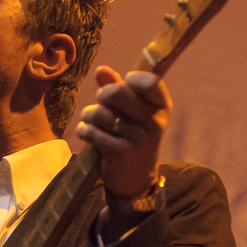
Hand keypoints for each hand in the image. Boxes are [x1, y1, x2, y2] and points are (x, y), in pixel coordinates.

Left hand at [76, 66, 171, 196]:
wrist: (136, 177)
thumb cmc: (132, 135)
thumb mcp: (132, 111)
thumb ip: (118, 87)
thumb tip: (101, 70)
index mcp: (161, 106)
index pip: (150, 82)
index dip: (131, 80)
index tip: (125, 85)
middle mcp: (153, 122)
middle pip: (117, 93)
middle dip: (103, 95)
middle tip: (102, 103)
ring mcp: (137, 139)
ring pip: (100, 113)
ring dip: (89, 116)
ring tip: (92, 121)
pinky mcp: (120, 153)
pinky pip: (92, 132)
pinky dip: (84, 130)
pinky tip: (88, 133)